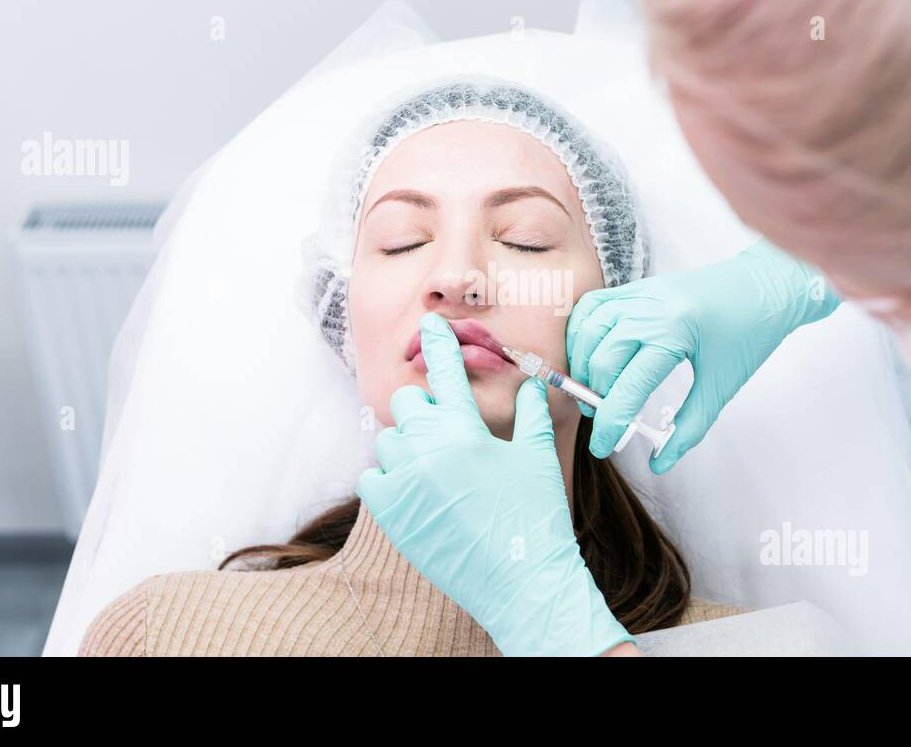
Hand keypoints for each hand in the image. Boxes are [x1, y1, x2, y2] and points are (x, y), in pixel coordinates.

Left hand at [356, 311, 635, 655]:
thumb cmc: (535, 520)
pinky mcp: (391, 514)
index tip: (430, 327)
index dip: (439, 343)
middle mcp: (430, 450)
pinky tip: (412, 487)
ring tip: (433, 465)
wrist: (522, 583)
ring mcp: (406, 482)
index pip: (447, 371)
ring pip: (388, 439)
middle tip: (446, 429)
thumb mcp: (539, 459)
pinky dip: (387, 477)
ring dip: (407, 444)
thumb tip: (532, 384)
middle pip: (408, 402)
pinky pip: (372, 477)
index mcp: (466, 431)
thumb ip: (532, 415)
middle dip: (426, 407)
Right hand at [566, 238, 839, 472]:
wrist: (766, 286)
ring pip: (587, 331)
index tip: (602, 447)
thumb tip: (660, 462)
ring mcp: (639, 293)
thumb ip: (688, 428)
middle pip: (600, 361)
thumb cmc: (749, 334)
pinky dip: (580, 334)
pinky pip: (592, 307)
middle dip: (594, 398)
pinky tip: (589, 357)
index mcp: (674, 333)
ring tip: (594, 393)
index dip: (609, 423)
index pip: (627, 387)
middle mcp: (649, 309)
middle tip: (603, 420)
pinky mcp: (636, 287)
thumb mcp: (721, 387)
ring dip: (582, 367)